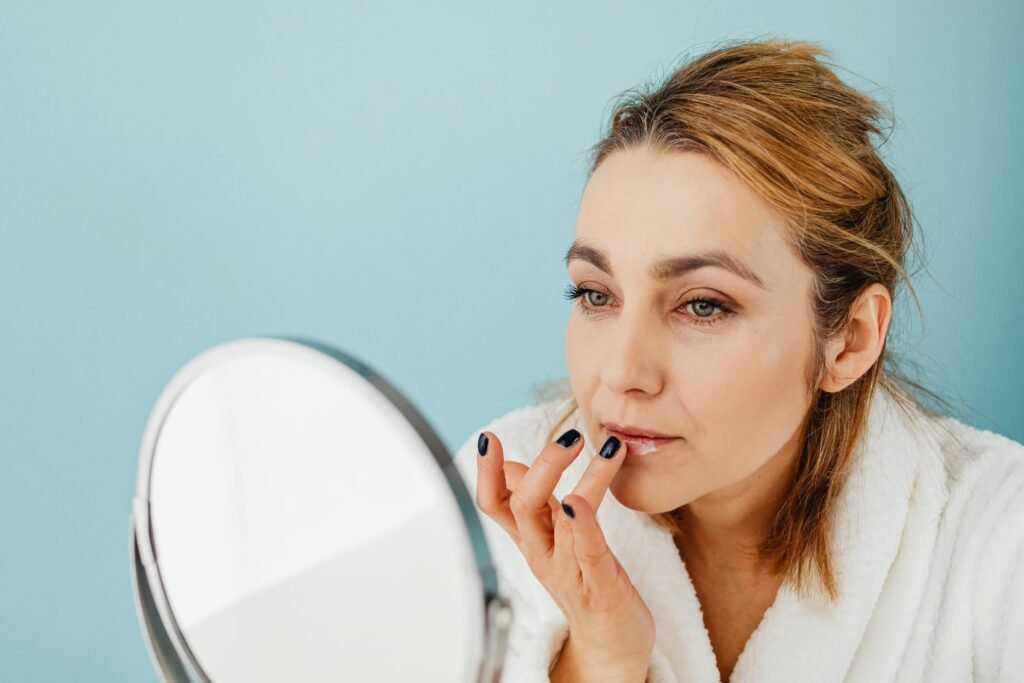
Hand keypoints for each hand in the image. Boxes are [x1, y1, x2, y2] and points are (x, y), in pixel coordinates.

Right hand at [474, 428, 655, 671]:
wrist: (612, 647)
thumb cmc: (587, 584)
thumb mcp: (554, 537)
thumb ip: (535, 502)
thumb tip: (511, 464)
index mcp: (531, 540)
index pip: (495, 503)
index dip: (487, 471)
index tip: (488, 438)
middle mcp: (543, 555)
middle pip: (522, 507)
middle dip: (541, 466)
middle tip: (568, 436)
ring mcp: (570, 573)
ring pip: (561, 523)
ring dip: (582, 480)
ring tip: (604, 448)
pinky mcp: (601, 589)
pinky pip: (589, 554)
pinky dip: (584, 525)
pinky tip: (581, 502)